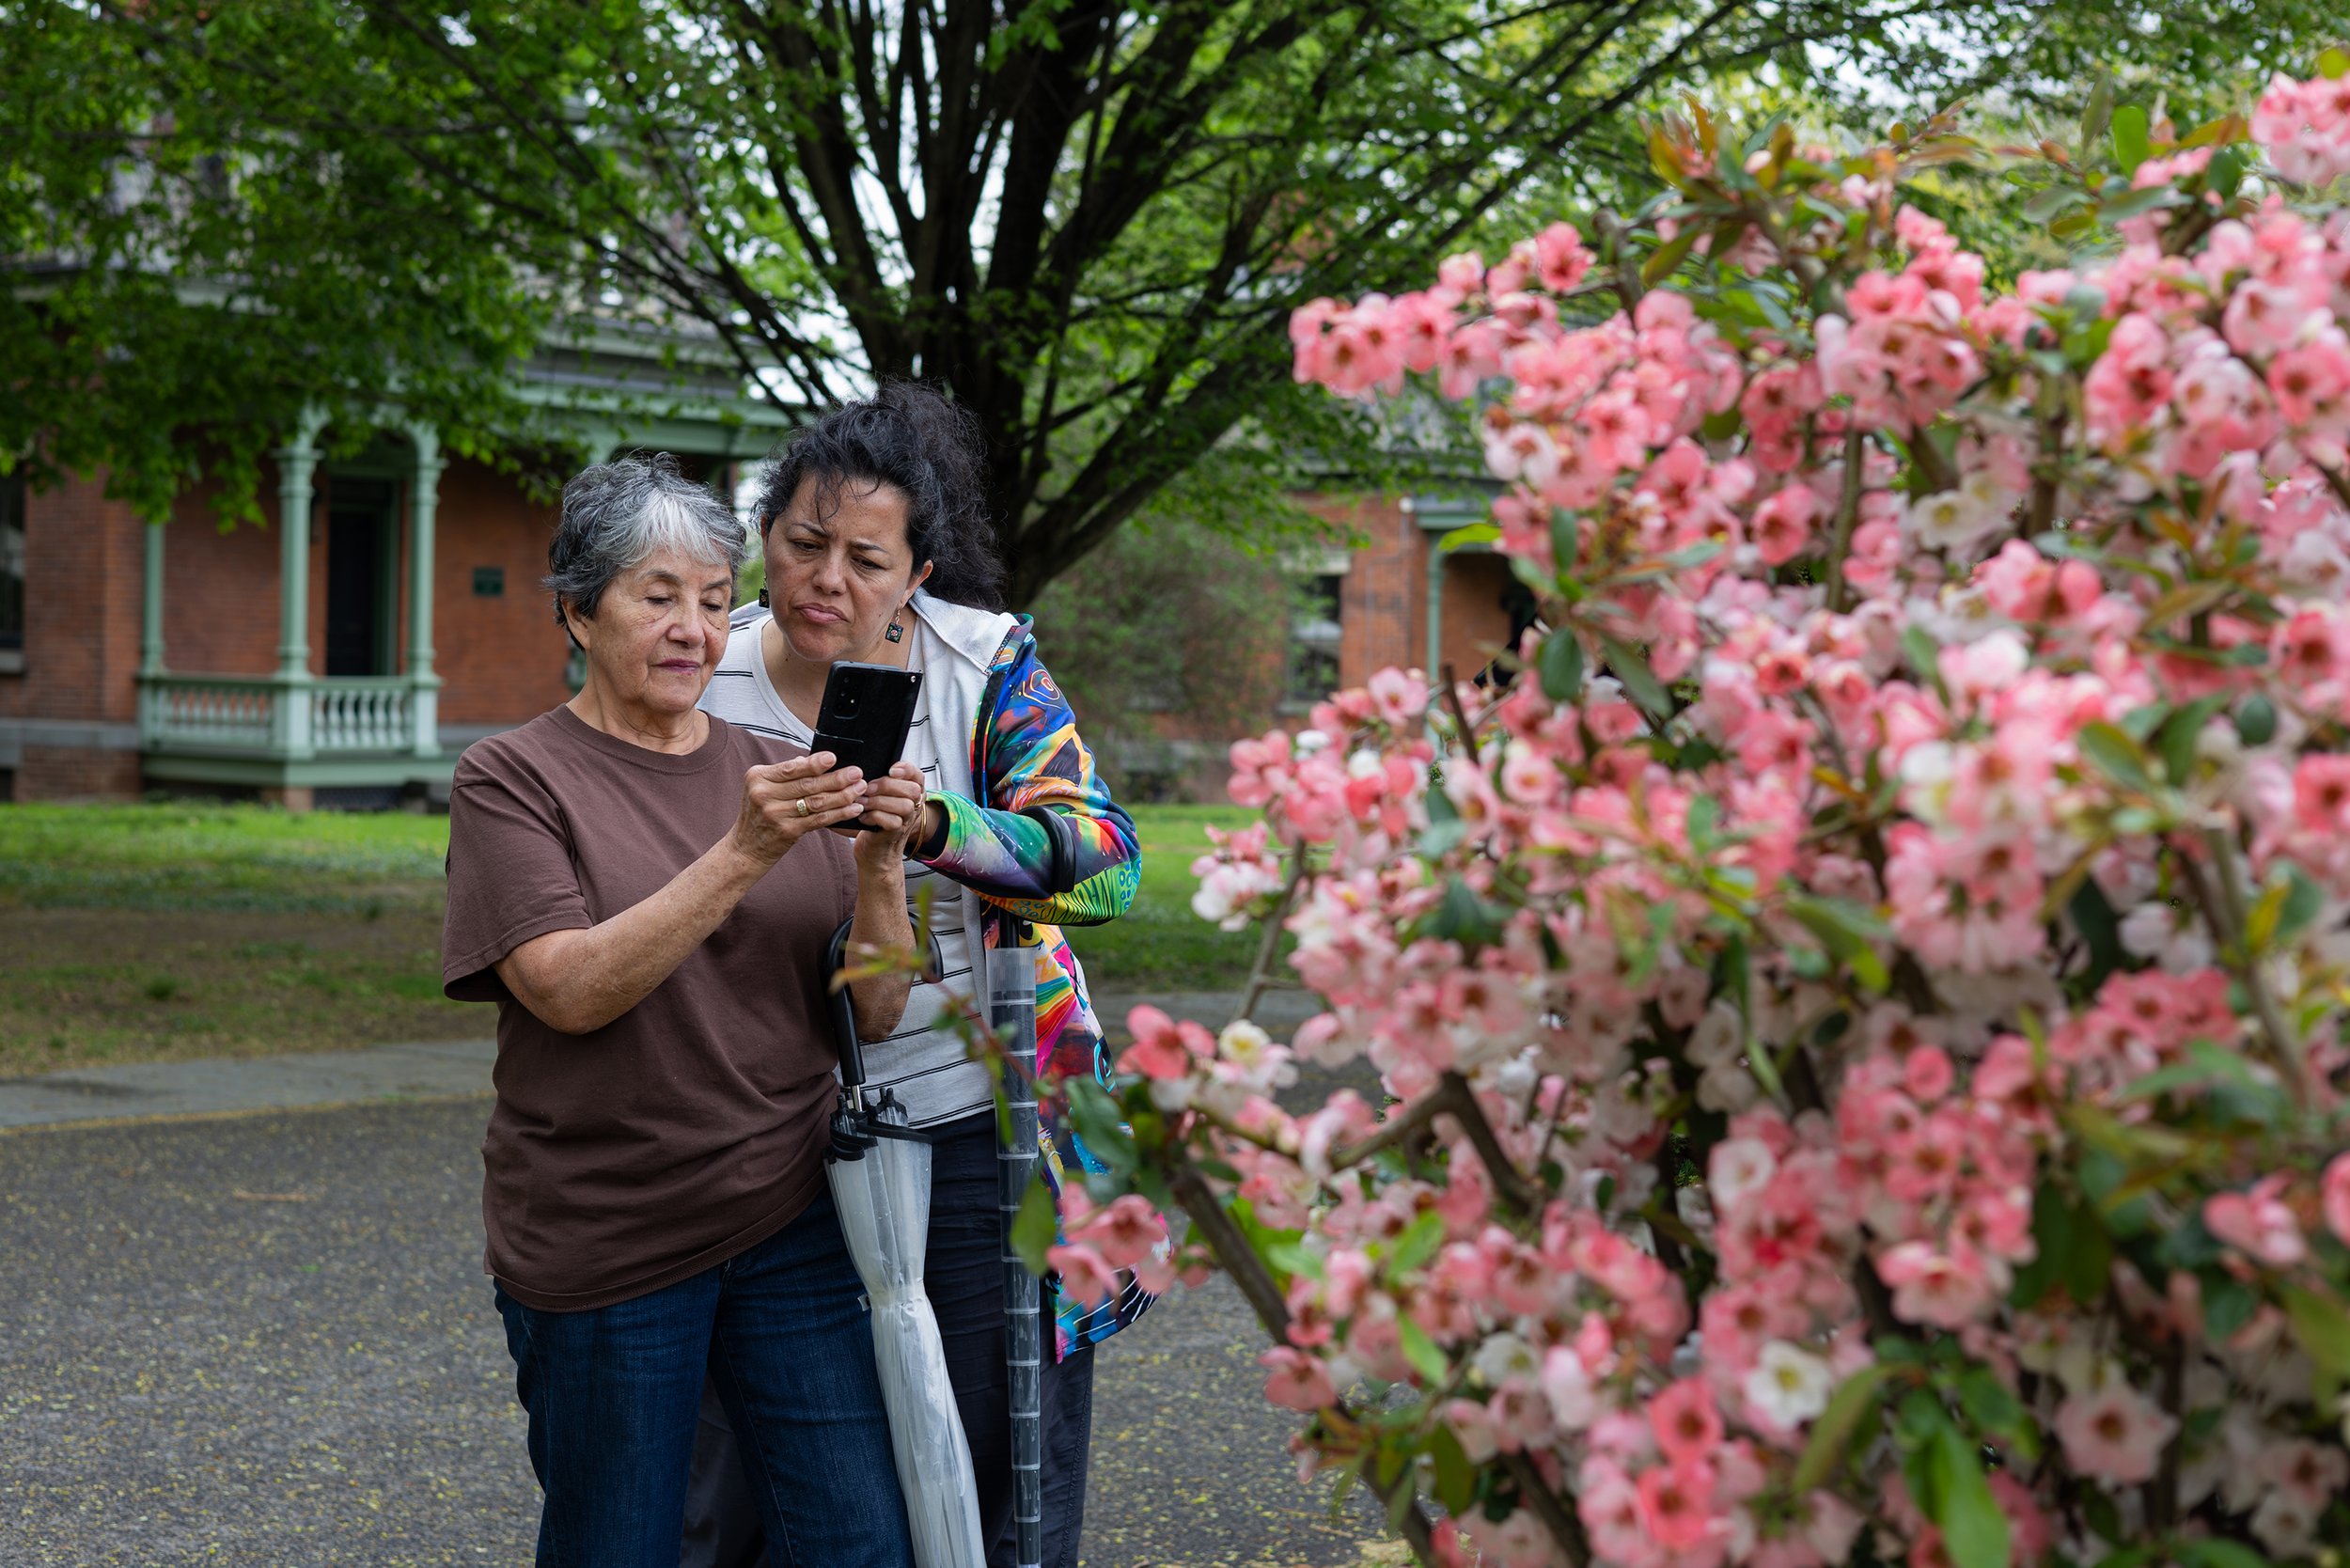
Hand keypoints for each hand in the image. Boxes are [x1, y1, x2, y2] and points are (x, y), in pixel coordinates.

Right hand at [729, 752, 867, 868]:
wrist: (746, 847)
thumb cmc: (759, 813)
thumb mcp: (762, 788)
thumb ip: (785, 774)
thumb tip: (815, 761)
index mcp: (758, 778)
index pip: (791, 768)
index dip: (814, 763)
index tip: (833, 758)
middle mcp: (764, 795)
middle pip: (807, 784)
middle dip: (836, 778)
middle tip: (857, 773)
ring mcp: (775, 814)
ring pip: (816, 802)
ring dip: (842, 795)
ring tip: (859, 789)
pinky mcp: (787, 831)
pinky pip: (819, 820)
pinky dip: (839, 813)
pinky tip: (853, 808)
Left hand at [849, 762, 925, 872]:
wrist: (874, 854)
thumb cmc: (873, 823)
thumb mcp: (878, 800)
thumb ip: (877, 785)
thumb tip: (856, 769)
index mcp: (910, 795)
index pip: (917, 776)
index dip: (907, 770)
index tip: (891, 769)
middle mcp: (913, 807)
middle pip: (912, 790)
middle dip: (887, 785)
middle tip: (868, 789)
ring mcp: (906, 822)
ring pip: (904, 805)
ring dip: (879, 801)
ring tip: (863, 802)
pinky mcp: (895, 834)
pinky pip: (892, 821)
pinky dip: (874, 816)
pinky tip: (863, 817)